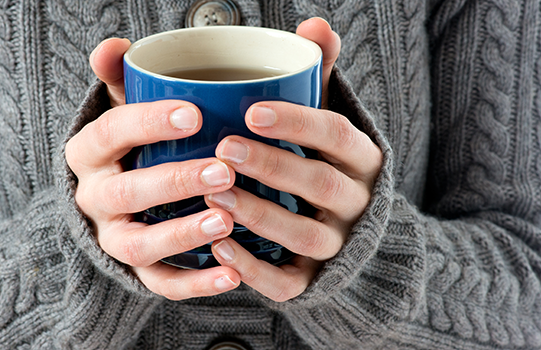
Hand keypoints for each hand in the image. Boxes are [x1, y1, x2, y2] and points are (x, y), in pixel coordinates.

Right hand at [67, 38, 241, 299]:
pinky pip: (160, 283)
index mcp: (89, 152)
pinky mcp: (137, 270)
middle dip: (174, 182)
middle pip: (127, 192)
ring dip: (182, 234)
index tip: (194, 114)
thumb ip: (123, 77)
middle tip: (222, 171)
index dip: (147, 123)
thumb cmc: (133, 144)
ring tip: (225, 221)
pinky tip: (232, 275)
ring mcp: (114, 238)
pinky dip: (194, 284)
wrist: (118, 199)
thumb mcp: (124, 106)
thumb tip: (113, 47)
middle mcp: (94, 198)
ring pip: (139, 244)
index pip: (110, 133)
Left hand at [205, 18, 382, 301]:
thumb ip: (317, 76)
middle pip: (320, 185)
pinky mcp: (313, 279)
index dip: (299, 124)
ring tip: (215, 194)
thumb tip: (314, 24)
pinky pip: (288, 281)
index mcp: (361, 159)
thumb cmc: (320, 162)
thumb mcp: (324, 120)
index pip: (338, 136)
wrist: (345, 231)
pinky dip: (254, 267)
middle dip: (273, 166)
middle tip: (225, 149)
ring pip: (304, 235)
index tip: (252, 110)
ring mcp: (337, 245)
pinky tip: (219, 247)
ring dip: (260, 215)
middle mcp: (356, 203)